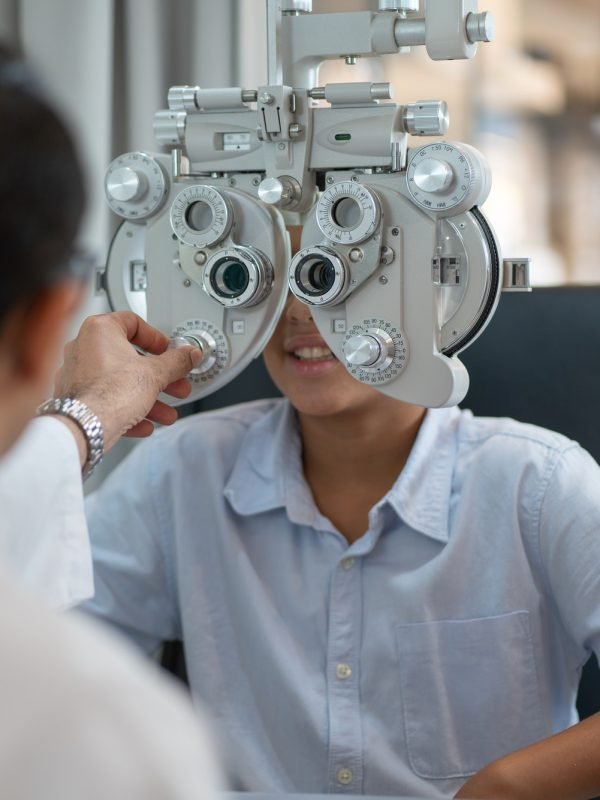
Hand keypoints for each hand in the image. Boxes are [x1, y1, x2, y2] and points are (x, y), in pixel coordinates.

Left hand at [54, 312, 201, 453]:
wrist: (86, 427)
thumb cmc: (110, 394)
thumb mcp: (156, 374)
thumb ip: (177, 361)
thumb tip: (189, 355)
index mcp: (100, 330)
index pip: (134, 323)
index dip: (157, 339)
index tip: (169, 351)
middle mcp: (84, 347)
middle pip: (130, 358)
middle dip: (158, 376)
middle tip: (174, 383)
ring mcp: (77, 373)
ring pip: (120, 382)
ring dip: (148, 397)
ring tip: (165, 411)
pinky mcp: (75, 397)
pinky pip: (107, 399)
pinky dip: (128, 408)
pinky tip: (144, 422)